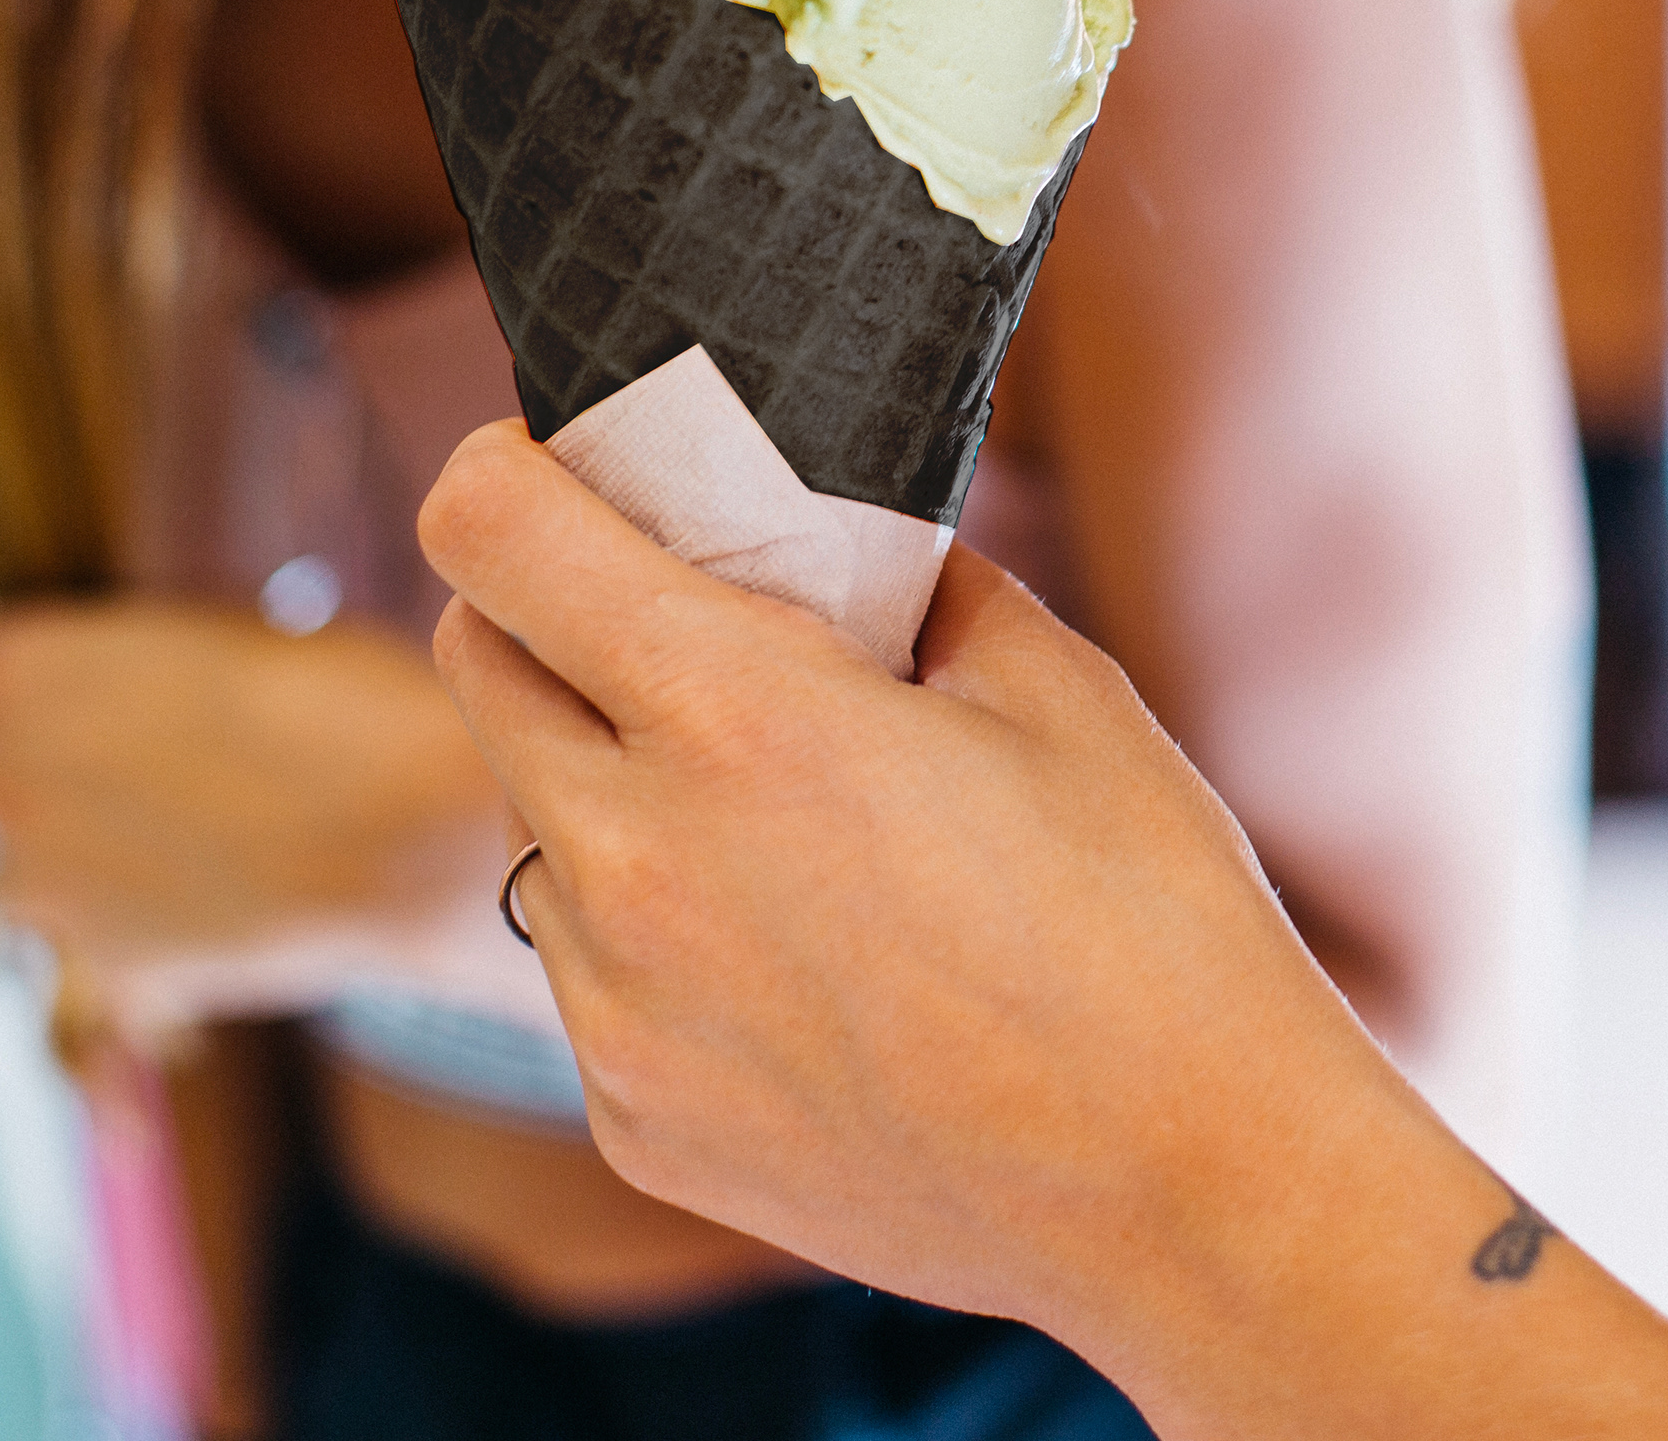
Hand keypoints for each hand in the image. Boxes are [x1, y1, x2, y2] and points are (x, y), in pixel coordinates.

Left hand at [0, 603, 509, 1034]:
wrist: (413, 835)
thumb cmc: (342, 703)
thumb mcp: (223, 640)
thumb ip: (126, 667)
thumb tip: (114, 689)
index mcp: (19, 667)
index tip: (46, 686)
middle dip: (8, 771)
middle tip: (104, 768)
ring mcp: (37, 884)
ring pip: (6, 873)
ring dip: (60, 860)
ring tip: (170, 843)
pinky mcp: (93, 965)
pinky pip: (82, 941)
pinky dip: (124, 926)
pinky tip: (208, 898)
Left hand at [422, 428, 1471, 1356]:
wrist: (1190, 1190)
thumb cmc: (1148, 918)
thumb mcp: (1054, 687)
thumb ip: (908, 586)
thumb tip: (838, 546)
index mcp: (736, 716)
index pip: (490, 536)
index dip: (504, 477)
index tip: (554, 477)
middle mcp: (635, 861)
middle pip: (477, 667)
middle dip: (547, 619)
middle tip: (672, 633)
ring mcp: (618, 1011)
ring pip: (541, 832)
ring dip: (614, 795)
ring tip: (785, 837)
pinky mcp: (632, 1124)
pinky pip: (596, 984)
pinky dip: (665, 946)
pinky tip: (812, 975)